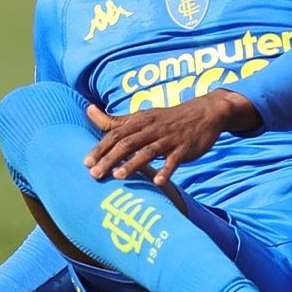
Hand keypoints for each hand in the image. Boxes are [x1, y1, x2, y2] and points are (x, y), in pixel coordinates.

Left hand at [83, 91, 261, 184]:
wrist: (206, 112)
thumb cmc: (168, 119)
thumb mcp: (142, 116)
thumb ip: (115, 120)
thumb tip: (88, 110)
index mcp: (140, 120)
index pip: (115, 134)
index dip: (100, 148)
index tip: (85, 163)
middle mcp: (153, 128)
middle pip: (128, 143)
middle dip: (110, 158)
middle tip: (94, 175)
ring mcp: (170, 138)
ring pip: (148, 151)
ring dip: (133, 164)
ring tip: (119, 176)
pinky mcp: (186, 148)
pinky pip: (175, 160)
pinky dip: (167, 170)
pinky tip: (159, 182)